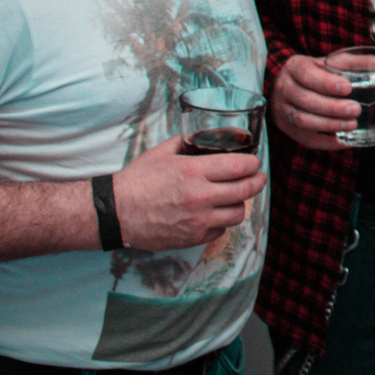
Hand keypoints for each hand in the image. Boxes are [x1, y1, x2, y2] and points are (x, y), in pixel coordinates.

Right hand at [112, 136, 265, 250]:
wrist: (116, 212)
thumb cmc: (137, 180)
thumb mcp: (162, 152)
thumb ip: (187, 143)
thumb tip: (204, 136)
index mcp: (194, 171)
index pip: (240, 167)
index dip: (253, 164)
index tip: (255, 163)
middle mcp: (201, 196)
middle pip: (246, 190)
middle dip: (257, 182)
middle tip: (258, 178)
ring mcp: (198, 220)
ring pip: (238, 213)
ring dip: (239, 204)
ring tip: (233, 197)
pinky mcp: (192, 237)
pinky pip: (220, 230)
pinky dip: (220, 222)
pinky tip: (212, 214)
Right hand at [271, 54, 361, 149]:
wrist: (293, 84)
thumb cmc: (320, 72)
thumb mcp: (335, 62)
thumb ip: (360, 62)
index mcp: (295, 66)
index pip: (306, 74)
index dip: (326, 83)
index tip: (348, 88)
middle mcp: (284, 87)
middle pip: (305, 100)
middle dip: (332, 107)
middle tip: (355, 109)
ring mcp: (282, 109)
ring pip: (302, 120)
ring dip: (329, 125)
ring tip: (352, 125)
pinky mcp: (286, 127)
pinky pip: (304, 138)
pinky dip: (325, 142)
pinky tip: (343, 141)